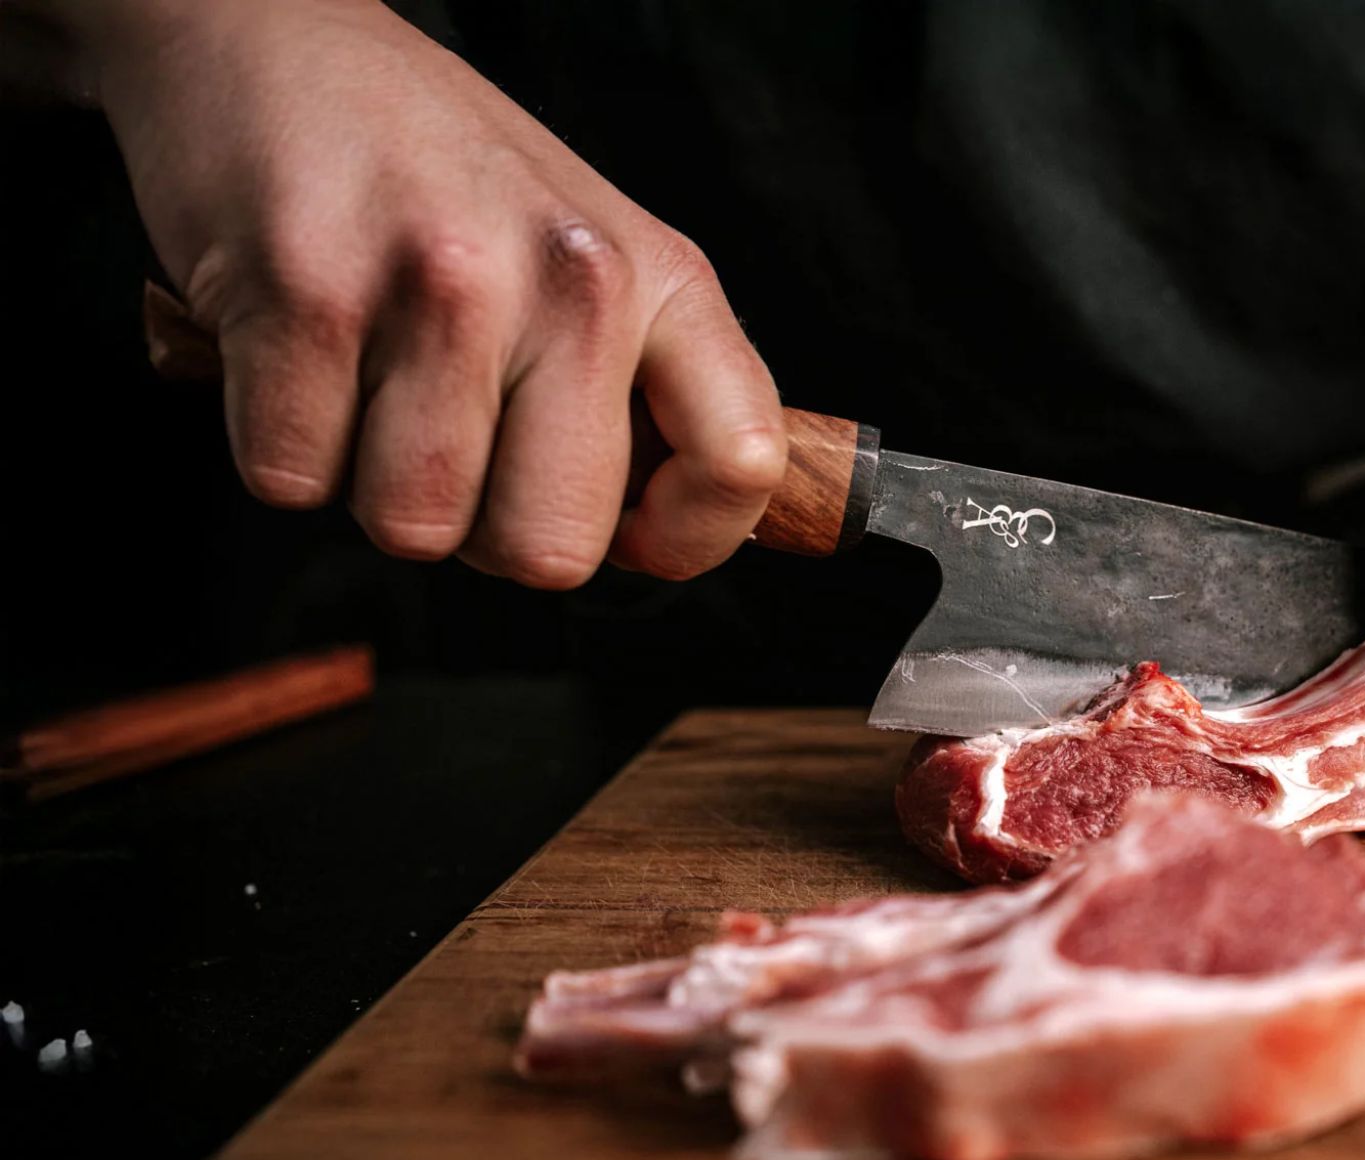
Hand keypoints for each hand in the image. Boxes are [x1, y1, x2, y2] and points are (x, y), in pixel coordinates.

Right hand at [88, 0, 783, 586]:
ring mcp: (442, 284)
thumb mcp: (589, 252)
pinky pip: (293, 476)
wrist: (270, 39)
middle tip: (456, 441)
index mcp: (660, 276)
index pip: (740, 463)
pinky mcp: (306, 294)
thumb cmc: (437, 172)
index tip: (631, 532)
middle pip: (551, 550)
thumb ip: (641, 387)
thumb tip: (660, 536)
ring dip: (372, 485)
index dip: (685, 538)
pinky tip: (300, 353)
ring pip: (413, 527)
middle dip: (486, 533)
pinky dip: (282, 443)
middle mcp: (571, 277)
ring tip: (371, 377)